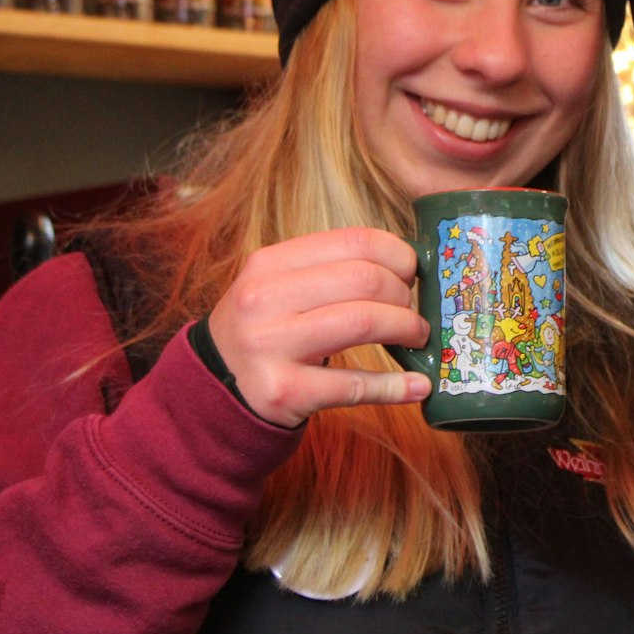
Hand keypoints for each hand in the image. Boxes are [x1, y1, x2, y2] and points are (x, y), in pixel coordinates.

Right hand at [207, 227, 431, 425]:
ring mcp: (271, 346)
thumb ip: (329, 270)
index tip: (412, 273)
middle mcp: (265, 299)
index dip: (398, 254)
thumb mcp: (278, 287)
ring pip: (363, 322)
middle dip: (404, 295)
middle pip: (364, 280)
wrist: (214, 388)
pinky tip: (419, 385)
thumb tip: (407, 264)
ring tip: (416, 338)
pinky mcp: (284, 392)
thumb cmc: (265, 331)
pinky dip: (396, 386)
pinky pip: (355, 385)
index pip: (354, 241)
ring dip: (406, 329)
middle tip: (413, 312)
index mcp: (270, 263)